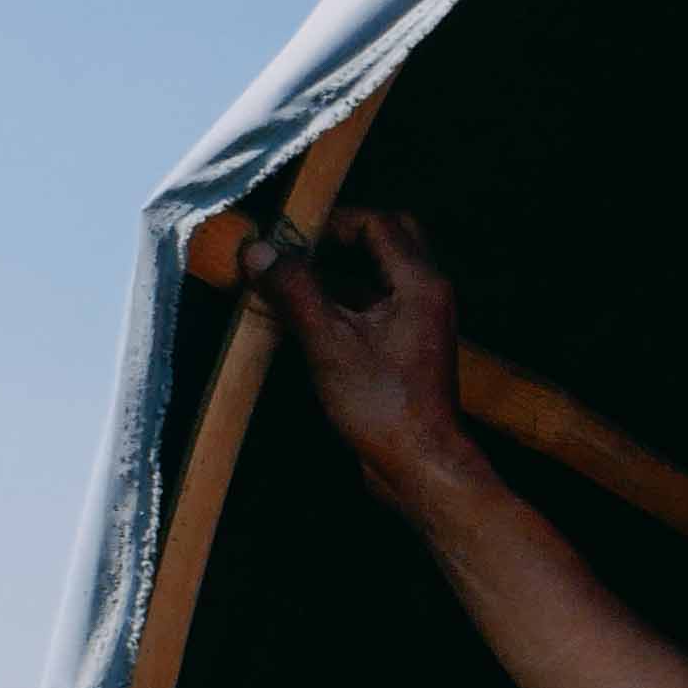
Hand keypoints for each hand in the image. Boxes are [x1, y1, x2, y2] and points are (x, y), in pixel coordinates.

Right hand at [254, 207, 483, 510]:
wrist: (420, 465)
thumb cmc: (384, 407)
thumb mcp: (328, 343)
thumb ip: (294, 291)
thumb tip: (259, 250)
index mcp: (420, 283)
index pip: (378, 223)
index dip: (332, 221)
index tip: (290, 234)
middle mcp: (427, 294)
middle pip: (387, 240)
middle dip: (340, 239)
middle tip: (296, 250)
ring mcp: (420, 321)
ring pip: (379, 274)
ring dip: (337, 272)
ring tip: (290, 280)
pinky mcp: (407, 346)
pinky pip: (376, 305)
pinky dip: (343, 301)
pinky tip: (305, 317)